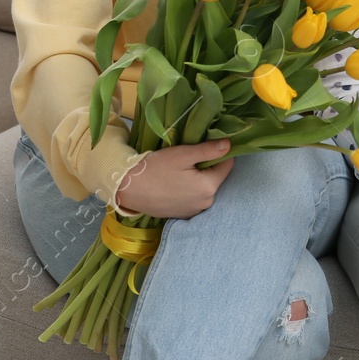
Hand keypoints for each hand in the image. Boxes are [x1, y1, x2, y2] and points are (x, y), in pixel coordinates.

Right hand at [114, 139, 233, 218]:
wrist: (129, 189)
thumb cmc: (156, 168)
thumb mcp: (183, 154)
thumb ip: (208, 150)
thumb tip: (229, 144)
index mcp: (209, 187)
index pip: (227, 164)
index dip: (219, 152)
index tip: (206, 146)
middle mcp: (206, 203)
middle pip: (216, 177)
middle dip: (208, 166)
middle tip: (189, 157)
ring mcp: (195, 211)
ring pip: (205, 187)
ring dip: (199, 178)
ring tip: (180, 170)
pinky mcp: (183, 215)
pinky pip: (195, 198)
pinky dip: (190, 189)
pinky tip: (176, 183)